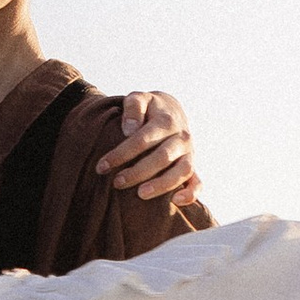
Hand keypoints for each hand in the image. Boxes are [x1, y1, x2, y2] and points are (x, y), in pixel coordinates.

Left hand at [98, 89, 202, 207]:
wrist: (170, 110)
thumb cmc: (148, 108)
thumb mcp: (139, 98)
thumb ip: (133, 107)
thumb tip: (129, 130)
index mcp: (166, 121)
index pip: (142, 140)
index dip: (121, 154)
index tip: (102, 166)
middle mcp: (181, 138)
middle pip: (162, 157)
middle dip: (137, 172)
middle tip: (117, 183)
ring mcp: (189, 153)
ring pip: (181, 171)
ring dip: (162, 185)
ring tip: (140, 194)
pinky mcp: (191, 165)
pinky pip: (197, 183)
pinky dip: (191, 194)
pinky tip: (175, 201)